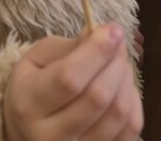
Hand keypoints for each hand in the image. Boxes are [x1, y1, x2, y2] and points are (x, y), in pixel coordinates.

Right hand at [3, 24, 142, 140]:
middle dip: (116, 62)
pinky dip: (133, 103)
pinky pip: (129, 131)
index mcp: (29, 104)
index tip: (113, 29)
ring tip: (119, 63)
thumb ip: (68, 47)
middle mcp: (50, 136)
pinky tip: (123, 88)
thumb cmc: (32, 88)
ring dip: (126, 80)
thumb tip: (103, 34)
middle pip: (98, 97)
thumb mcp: (37, 59)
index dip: (97, 51)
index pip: (70, 78)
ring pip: (118, 114)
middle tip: (118, 43)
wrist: (27, 131)